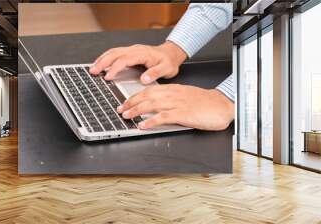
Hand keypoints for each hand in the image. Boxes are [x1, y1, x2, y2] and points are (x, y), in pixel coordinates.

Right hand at [89, 41, 186, 83]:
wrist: (171, 53)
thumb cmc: (168, 62)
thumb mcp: (167, 69)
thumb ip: (155, 73)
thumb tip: (144, 79)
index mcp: (142, 54)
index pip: (125, 60)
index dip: (115, 68)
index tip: (108, 76)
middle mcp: (135, 50)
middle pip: (115, 54)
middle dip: (102, 62)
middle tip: (93, 71)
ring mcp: (131, 50)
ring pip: (113, 52)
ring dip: (102, 59)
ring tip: (93, 68)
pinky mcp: (129, 52)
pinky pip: (115, 53)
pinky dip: (105, 58)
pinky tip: (100, 63)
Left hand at [117, 84, 234, 130]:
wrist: (223, 105)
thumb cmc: (205, 103)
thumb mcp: (185, 96)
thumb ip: (171, 99)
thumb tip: (156, 105)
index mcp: (173, 89)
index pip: (149, 90)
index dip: (135, 96)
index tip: (125, 102)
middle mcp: (173, 94)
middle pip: (147, 96)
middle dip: (131, 103)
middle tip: (121, 109)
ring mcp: (178, 104)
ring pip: (152, 105)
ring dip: (137, 110)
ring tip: (127, 116)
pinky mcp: (183, 114)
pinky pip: (163, 117)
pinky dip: (151, 121)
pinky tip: (143, 125)